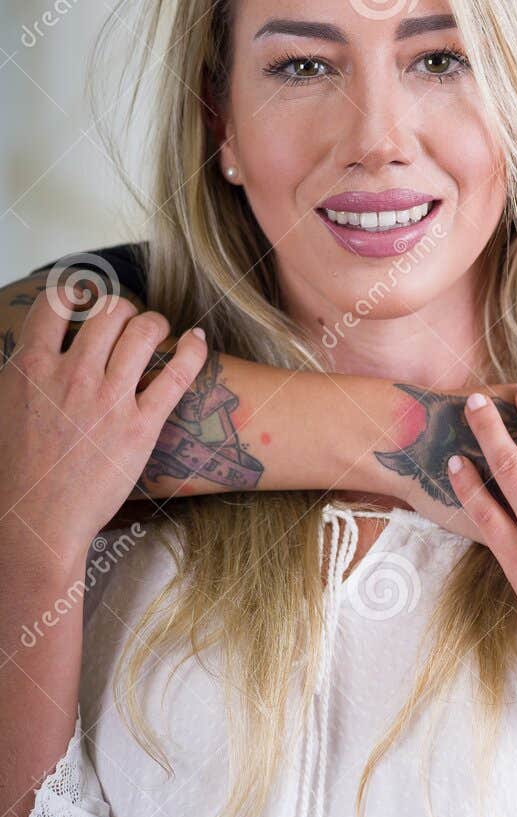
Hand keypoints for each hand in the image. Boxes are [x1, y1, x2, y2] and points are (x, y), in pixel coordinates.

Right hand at [0, 287, 207, 566]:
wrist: (35, 523)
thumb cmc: (14, 475)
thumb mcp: (3, 409)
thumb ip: (24, 374)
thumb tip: (35, 354)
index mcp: (31, 367)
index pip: (56, 302)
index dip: (75, 293)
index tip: (86, 299)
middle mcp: (72, 375)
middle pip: (109, 311)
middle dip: (123, 310)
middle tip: (128, 324)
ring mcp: (109, 400)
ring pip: (145, 331)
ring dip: (156, 323)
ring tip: (159, 332)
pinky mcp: (141, 426)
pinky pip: (178, 373)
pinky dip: (193, 349)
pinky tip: (198, 340)